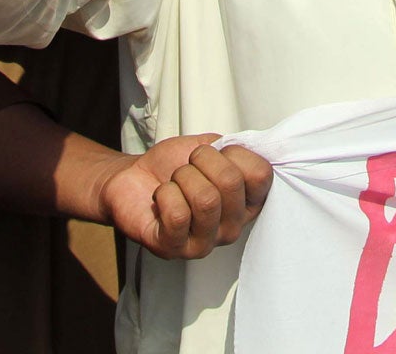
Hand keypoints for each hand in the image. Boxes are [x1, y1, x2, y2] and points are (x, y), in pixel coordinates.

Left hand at [98, 135, 273, 259]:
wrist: (134, 178)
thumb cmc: (173, 164)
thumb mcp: (210, 146)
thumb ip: (236, 148)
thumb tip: (256, 148)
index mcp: (247, 202)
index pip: (261, 174)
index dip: (233, 153)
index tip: (216, 155)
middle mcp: (232, 227)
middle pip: (231, 182)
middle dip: (201, 161)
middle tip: (188, 166)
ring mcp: (205, 243)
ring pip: (206, 199)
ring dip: (182, 177)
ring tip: (174, 183)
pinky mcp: (174, 250)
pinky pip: (178, 215)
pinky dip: (164, 194)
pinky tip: (160, 199)